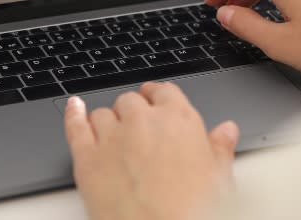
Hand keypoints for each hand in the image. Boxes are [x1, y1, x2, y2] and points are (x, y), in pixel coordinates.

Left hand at [64, 83, 239, 219]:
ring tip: (114, 137)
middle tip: (138, 129)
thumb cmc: (192, 210)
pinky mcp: (86, 158)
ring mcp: (112, 137)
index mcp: (178, 119)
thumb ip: (220, 148)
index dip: (159, 98)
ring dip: (108, 121)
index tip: (157, 102)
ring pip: (103, 114)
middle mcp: (142, 121)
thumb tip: (227, 131)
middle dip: (134, 113)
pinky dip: (74, 114)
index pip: (164, 91)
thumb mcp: (219, 178)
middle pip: (131, 101)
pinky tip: (75, 108)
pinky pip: (75, 126)